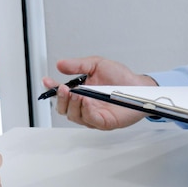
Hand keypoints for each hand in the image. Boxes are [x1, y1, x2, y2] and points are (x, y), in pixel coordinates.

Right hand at [42, 56, 157, 129]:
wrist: (140, 86)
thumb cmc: (122, 78)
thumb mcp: (97, 64)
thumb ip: (78, 65)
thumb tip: (60, 64)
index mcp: (81, 92)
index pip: (61, 94)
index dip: (52, 89)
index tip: (47, 81)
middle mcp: (85, 105)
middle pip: (64, 109)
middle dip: (61, 99)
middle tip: (63, 89)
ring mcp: (93, 115)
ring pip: (74, 116)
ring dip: (73, 105)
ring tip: (76, 93)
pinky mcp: (104, 122)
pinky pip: (90, 120)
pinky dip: (86, 111)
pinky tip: (86, 101)